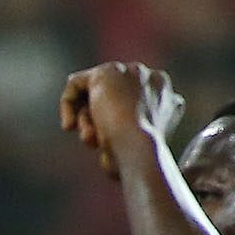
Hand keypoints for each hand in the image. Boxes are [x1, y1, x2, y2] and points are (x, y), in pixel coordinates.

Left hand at [60, 62, 181, 181]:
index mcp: (167, 98)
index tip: (111, 145)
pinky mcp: (107, 71)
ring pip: (94, 94)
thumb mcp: (135, 155)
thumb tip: (108, 157)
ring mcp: (130, 72)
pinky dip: (67, 106)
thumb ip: (125, 144)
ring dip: (86, 119)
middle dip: (100, 122)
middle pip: (112, 98)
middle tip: (97, 143)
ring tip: (91, 139)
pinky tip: (70, 126)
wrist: (139, 149)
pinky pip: (76, 84)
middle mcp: (151, 78)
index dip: (116, 127)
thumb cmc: (137, 162)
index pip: (132, 106)